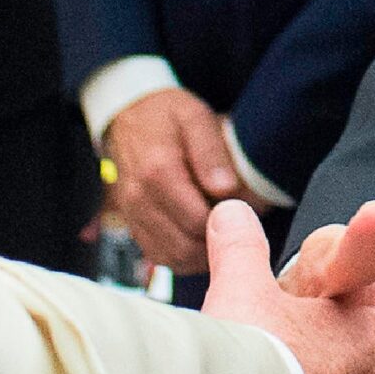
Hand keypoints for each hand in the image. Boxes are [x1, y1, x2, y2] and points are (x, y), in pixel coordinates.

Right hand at [104, 87, 245, 275]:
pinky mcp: (133, 227)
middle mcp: (139, 199)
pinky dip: (185, 256)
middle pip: (186, 246)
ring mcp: (132, 216)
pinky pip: (160, 257)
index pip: (199, 220)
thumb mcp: (195, 117)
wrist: (128, 115)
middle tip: (238, 222)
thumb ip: (212, 152)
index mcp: (157, 171)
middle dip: (218, 241)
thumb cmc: (167, 115)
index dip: (229, 220)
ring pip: (173, 258)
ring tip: (223, 229)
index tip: (247, 208)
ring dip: (203, 253)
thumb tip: (226, 189)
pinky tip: (202, 237)